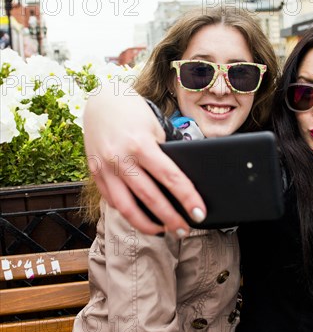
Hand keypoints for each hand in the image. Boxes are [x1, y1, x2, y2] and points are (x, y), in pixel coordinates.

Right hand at [83, 85, 205, 235]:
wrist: (101, 100)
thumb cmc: (135, 113)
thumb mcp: (156, 128)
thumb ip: (164, 154)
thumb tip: (181, 185)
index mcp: (140, 144)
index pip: (171, 177)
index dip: (188, 198)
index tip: (199, 213)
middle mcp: (120, 158)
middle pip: (150, 197)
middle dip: (170, 218)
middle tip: (184, 230)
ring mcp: (104, 168)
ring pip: (127, 207)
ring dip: (147, 224)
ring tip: (163, 231)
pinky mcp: (94, 173)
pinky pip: (113, 200)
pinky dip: (128, 212)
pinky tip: (142, 217)